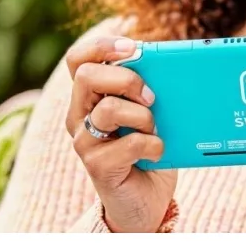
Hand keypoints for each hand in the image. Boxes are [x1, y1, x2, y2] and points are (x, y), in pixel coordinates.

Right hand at [65, 36, 177, 232]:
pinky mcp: (98, 167)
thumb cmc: (148, 149)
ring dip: (143, 116)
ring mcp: (85, 142)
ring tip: (154, 129)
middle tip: (151, 97)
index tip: (133, 47)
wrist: (146, 200)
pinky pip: (130, 143)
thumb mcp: (148, 113)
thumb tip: (167, 62)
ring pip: (109, 109)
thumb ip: (147, 89)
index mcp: (90, 97)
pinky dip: (153, 144)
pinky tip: (158, 152)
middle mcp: (80, 116)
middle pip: (87, 75)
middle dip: (127, 79)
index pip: (78, 59)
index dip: (102, 46)